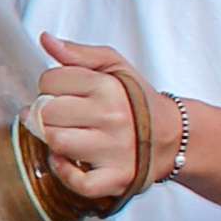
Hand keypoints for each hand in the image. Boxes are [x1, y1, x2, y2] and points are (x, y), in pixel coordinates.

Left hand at [25, 37, 152, 201]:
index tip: (62, 93)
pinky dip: (66, 173)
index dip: (50, 86)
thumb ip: (79, 54)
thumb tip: (46, 39)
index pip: (50, 81)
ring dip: (54, 141)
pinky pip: (78, 181)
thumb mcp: (115, 67)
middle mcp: (113, 117)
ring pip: (58, 143)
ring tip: (66, 135)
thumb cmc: (138, 101)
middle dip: (47, 114)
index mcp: (108, 87)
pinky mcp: (117, 178)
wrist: (174, 135)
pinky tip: (67, 161)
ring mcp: (115, 150)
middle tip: (61, 116)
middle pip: (48, 113)